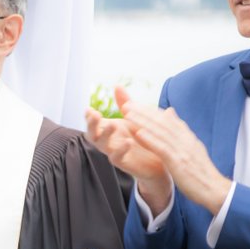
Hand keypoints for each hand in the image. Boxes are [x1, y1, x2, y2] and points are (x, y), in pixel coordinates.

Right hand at [85, 87, 171, 212]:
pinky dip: (120, 150)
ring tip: (112, 124)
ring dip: (105, 134)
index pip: (94, 122)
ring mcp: (115, 152)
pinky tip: (127, 142)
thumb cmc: (145, 138)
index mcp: (110, 129)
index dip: (89, 117)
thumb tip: (117, 85)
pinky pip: (117, 158)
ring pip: (102, 145)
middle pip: (92, 133)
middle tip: (94, 114)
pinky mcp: (124, 163)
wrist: (161, 161)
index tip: (88, 109)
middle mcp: (109, 141)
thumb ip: (125, 103)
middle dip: (91, 124)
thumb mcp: (136, 117)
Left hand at [119, 96, 231, 215]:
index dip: (151, 111)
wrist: (214, 190)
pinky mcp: (179, 162)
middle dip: (144, 112)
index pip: (168, 120)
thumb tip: (170, 112)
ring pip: (160, 132)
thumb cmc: (200, 173)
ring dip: (143, 122)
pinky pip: (162, 149)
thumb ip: (179, 132)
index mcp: (188, 138)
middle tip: (127, 104)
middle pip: (162, 122)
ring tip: (128, 114)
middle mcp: (186, 141)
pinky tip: (138, 133)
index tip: (136, 104)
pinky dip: (150, 139)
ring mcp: (183, 151)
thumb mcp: (191, 149)